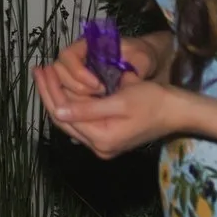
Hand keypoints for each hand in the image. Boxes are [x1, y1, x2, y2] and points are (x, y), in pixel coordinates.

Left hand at [37, 71, 192, 159]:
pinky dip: (71, 104)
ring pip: (71, 120)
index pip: (64, 115)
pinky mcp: (108, 138)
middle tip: (39, 69)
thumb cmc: (152, 102)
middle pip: (63, 119)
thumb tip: (58, 111)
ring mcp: (104, 144)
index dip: (49, 91)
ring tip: (46, 75)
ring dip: (58, 97)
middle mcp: (100, 147)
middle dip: (49, 93)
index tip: (41, 69)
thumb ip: (87, 110)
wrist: (177, 112)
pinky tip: (64, 88)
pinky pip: (81, 121)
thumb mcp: (119, 102)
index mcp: (102, 139)